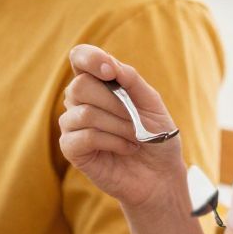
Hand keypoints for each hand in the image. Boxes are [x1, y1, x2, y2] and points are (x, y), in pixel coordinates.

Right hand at [58, 44, 188, 209]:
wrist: (161, 174)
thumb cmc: (156, 137)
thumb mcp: (152, 103)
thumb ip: (131, 80)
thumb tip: (110, 65)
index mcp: (98, 84)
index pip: (80, 58)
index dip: (89, 58)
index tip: (110, 71)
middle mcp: (80, 102)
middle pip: (80, 86)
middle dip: (115, 103)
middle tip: (135, 119)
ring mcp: (73, 125)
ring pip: (84, 113)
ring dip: (119, 126)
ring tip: (135, 137)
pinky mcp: (71, 149)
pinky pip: (84, 136)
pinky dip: (113, 142)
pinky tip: (126, 148)